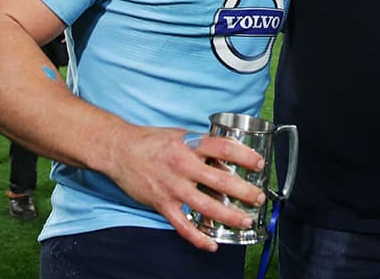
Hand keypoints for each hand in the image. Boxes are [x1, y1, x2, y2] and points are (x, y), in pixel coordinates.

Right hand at [104, 125, 266, 251]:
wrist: (119, 150)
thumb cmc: (151, 141)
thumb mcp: (181, 135)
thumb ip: (202, 145)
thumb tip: (226, 153)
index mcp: (191, 145)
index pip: (225, 149)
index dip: (245, 157)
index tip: (259, 164)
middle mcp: (184, 166)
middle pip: (222, 181)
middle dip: (245, 191)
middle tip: (258, 197)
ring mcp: (173, 187)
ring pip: (207, 206)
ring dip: (229, 215)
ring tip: (245, 220)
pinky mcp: (162, 204)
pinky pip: (183, 225)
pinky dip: (198, 237)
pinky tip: (212, 244)